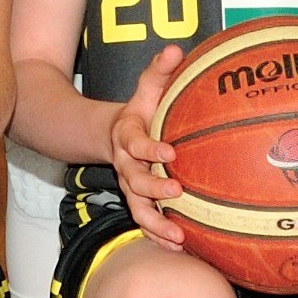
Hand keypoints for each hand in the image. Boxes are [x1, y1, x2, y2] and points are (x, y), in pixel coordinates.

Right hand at [106, 46, 187, 249]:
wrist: (117, 135)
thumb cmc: (142, 110)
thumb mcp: (147, 88)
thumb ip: (160, 70)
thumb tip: (176, 49)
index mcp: (127, 136)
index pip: (135, 143)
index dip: (150, 149)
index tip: (171, 153)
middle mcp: (126, 165)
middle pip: (134, 182)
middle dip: (154, 190)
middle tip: (177, 193)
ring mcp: (130, 187)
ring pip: (137, 210)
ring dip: (157, 225)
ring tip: (178, 237)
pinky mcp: (139, 202)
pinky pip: (146, 223)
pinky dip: (159, 237)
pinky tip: (180, 248)